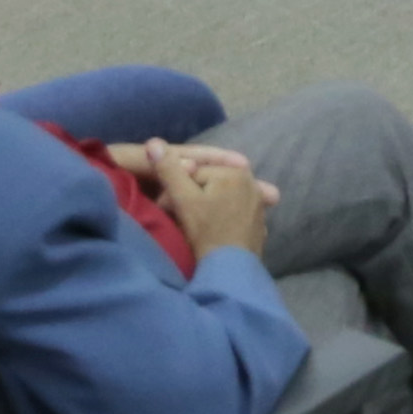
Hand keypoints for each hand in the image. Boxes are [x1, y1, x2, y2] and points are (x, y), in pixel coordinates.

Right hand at [120, 138, 273, 261]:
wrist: (230, 271)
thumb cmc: (206, 233)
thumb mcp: (183, 200)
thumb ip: (169, 170)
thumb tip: (153, 142)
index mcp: (234, 171)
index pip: (194, 173)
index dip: (176, 189)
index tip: (166, 208)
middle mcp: (252, 182)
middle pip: (210, 184)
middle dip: (193, 197)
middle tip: (178, 217)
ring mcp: (259, 204)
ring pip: (222, 198)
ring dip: (207, 206)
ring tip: (193, 226)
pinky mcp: (259, 224)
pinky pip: (234, 213)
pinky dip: (222, 218)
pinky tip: (212, 230)